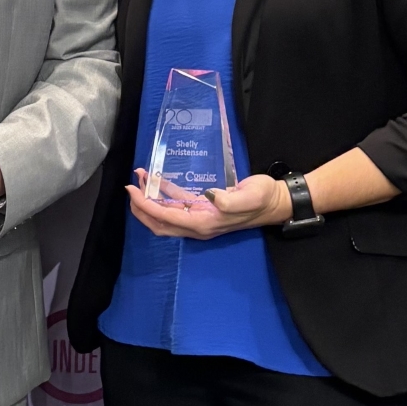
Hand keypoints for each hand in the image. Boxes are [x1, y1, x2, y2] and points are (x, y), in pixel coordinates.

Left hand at [124, 168, 292, 237]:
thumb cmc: (263, 198)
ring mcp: (200, 220)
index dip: (146, 206)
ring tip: (139, 180)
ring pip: (165, 216)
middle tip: (130, 187)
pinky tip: (156, 181)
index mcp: (205, 224)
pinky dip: (164, 195)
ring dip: (149, 201)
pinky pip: (177, 206)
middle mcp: (198, 226)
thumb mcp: (250, 196)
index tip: (133, 191)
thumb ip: (231, 199)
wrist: (276, 202)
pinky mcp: (203, 210)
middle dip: (141, 208)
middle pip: (159, 223)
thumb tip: (211, 197)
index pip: (167, 217)